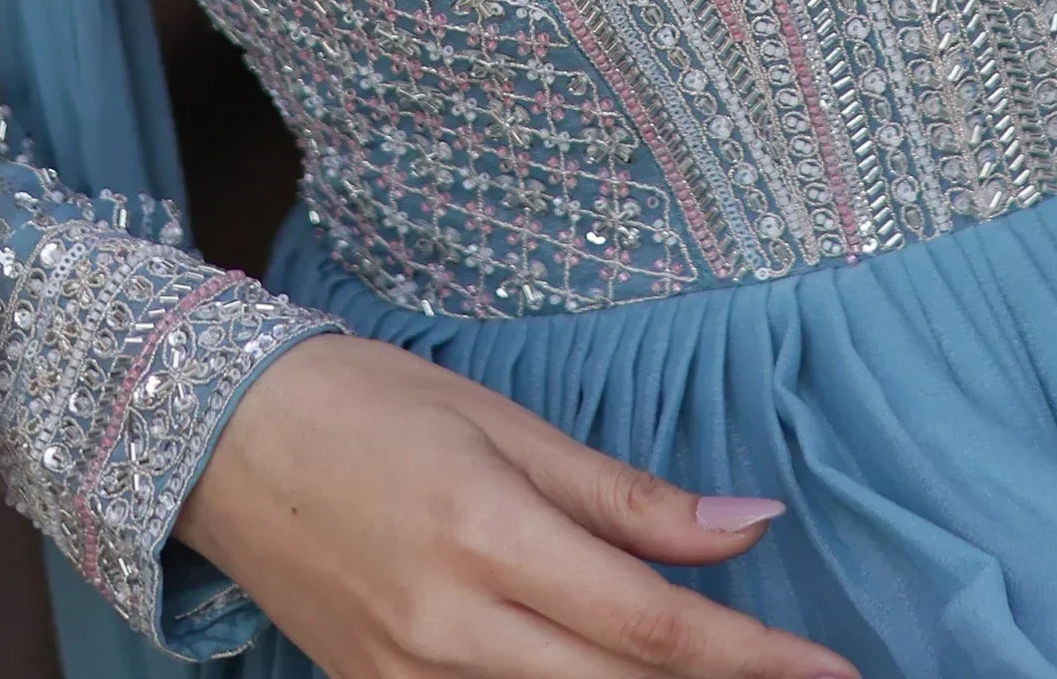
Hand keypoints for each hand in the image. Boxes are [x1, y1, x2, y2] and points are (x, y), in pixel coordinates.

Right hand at [178, 333, 852, 678]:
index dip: (753, 657)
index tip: (831, 671)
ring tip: (724, 674)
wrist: (225, 439)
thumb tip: (748, 528)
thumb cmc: (375, 404)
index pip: (652, 627)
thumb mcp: (509, 426)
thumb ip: (627, 497)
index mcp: (489, 540)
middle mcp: (450, 630)